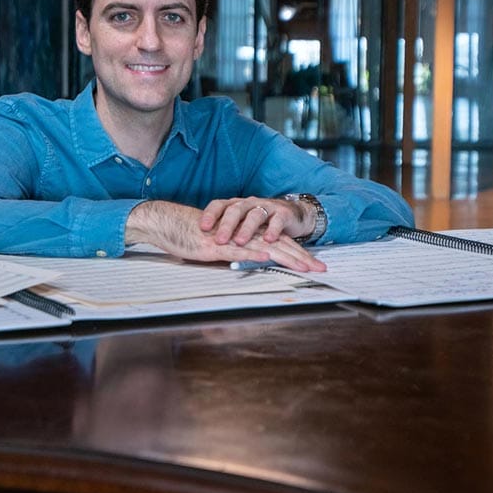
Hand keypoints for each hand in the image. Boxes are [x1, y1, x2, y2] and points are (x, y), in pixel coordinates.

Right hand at [126, 201, 324, 271]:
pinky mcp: (218, 246)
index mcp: (245, 235)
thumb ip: (234, 254)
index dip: (297, 253)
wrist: (169, 224)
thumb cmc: (190, 237)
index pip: (277, 243)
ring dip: (290, 257)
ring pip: (267, 247)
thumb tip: (247, 263)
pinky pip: (242, 250)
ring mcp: (232, 240)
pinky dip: (259, 253)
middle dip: (303, 257)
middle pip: (280, 245)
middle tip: (323, 268)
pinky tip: (272, 258)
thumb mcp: (217, 249)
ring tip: (308, 267)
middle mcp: (243, 235)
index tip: (314, 264)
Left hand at [199, 196, 313, 246]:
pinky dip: (272, 230)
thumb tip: (200, 241)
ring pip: (255, 215)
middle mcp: (249, 203)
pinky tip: (268, 240)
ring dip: (246, 229)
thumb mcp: (241, 223)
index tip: (201, 228)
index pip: (219, 205)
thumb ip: (225, 230)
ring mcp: (267, 207)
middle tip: (219, 240)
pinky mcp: (283, 214)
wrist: (290, 214)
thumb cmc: (260, 221)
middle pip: (235, 210)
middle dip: (226, 225)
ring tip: (239, 241)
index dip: (210, 215)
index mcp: (236, 204)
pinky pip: (277, 220)